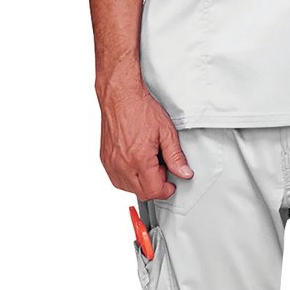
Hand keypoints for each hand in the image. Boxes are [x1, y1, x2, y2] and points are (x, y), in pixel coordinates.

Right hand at [98, 74, 191, 198]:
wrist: (120, 96)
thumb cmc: (141, 109)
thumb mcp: (166, 132)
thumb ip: (176, 157)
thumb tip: (184, 173)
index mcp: (139, 159)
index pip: (153, 191)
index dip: (166, 190)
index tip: (171, 183)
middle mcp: (122, 164)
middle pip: (142, 193)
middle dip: (155, 186)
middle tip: (161, 167)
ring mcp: (111, 163)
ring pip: (128, 188)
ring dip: (141, 182)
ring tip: (148, 162)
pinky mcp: (105, 159)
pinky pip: (117, 179)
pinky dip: (129, 177)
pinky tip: (136, 162)